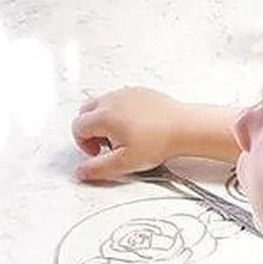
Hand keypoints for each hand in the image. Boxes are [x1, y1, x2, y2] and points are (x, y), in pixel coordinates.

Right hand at [72, 86, 186, 181]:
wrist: (184, 127)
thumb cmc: (159, 141)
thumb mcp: (124, 163)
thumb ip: (98, 169)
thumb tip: (81, 172)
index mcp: (104, 115)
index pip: (78, 127)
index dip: (84, 144)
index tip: (97, 153)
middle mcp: (112, 100)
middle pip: (85, 112)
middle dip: (90, 130)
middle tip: (106, 145)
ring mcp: (126, 93)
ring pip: (101, 104)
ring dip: (103, 120)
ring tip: (121, 136)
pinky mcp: (139, 91)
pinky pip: (119, 99)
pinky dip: (118, 111)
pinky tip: (134, 127)